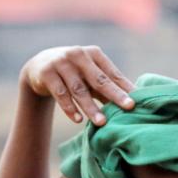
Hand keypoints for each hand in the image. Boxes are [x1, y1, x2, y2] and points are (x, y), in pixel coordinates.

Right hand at [19, 46, 135, 124]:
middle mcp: (78, 55)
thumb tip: (132, 103)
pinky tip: (78, 120)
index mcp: (94, 54)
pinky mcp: (46, 73)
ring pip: (79, 89)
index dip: (125, 88)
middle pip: (99, 79)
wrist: (40, 64)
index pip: (112, 73)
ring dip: (90, 107)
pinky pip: (60, 94)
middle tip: (129, 107)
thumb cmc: (75, 72)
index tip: (137, 101)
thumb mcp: (90, 75)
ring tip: (101, 122)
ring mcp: (61, 63)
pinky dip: (69, 108)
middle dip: (115, 95)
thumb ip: (107, 85)